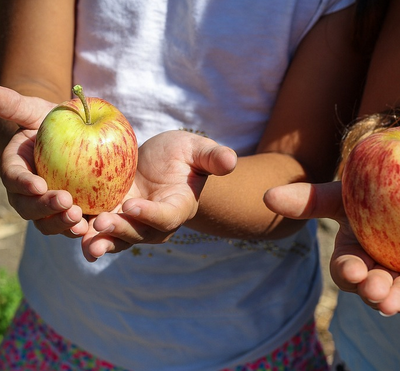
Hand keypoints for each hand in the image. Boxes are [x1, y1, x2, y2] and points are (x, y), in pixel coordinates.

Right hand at [0, 87, 87, 236]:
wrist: (71, 138)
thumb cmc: (51, 122)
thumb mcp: (35, 111)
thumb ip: (15, 105)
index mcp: (16, 170)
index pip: (14, 178)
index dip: (22, 183)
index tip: (37, 184)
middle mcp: (28, 194)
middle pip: (29, 208)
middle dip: (45, 208)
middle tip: (64, 202)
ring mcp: (49, 206)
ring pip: (49, 223)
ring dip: (62, 224)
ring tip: (79, 219)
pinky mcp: (70, 211)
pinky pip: (72, 225)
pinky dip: (80, 229)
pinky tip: (95, 227)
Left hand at [81, 130, 236, 261]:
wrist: (160, 164)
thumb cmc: (182, 156)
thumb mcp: (197, 150)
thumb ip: (212, 157)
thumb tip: (231, 161)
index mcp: (178, 207)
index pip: (167, 217)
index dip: (151, 215)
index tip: (133, 205)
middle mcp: (155, 222)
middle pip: (139, 233)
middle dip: (121, 231)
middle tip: (102, 223)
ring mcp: (133, 222)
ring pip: (118, 238)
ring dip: (101, 240)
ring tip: (83, 239)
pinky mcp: (113, 216)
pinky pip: (100, 229)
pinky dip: (86, 231)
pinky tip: (69, 228)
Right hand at [264, 181, 399, 315]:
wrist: (392, 183)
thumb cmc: (364, 192)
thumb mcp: (338, 197)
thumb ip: (307, 200)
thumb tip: (266, 197)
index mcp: (352, 252)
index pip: (345, 268)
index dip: (347, 272)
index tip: (354, 271)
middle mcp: (375, 266)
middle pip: (368, 285)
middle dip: (370, 290)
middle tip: (374, 290)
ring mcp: (396, 270)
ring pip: (392, 291)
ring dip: (390, 297)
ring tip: (389, 301)